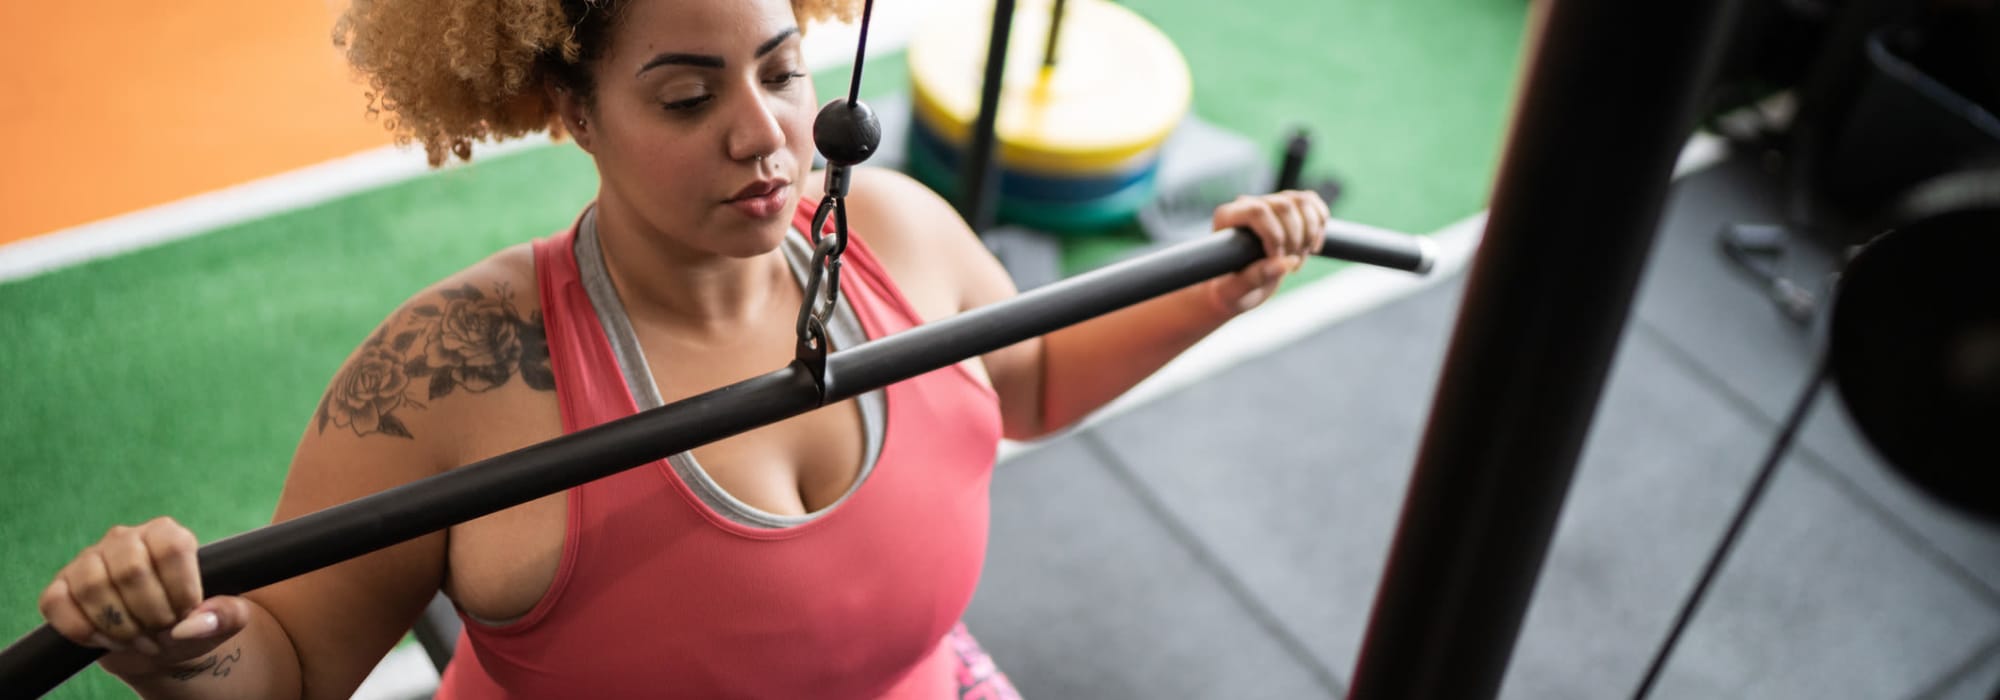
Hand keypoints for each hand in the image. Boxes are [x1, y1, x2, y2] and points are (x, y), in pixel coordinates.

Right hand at [37, 517, 251, 678]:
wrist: (157, 644)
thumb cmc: (191, 623)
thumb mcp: (223, 620)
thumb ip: (226, 615)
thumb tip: (192, 623)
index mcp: (167, 533)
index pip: (172, 548)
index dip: (181, 589)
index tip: (187, 614)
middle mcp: (124, 538)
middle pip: (131, 570)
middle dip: (151, 614)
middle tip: (163, 632)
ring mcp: (87, 561)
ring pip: (92, 586)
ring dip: (120, 626)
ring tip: (140, 640)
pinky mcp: (60, 587)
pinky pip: (57, 603)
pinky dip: (84, 631)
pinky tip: (108, 640)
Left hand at [1205, 190, 1329, 312]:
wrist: (1241, 287)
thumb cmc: (1231, 289)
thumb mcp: (1236, 291)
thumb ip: (1255, 278)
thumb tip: (1285, 264)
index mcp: (1227, 218)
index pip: (1257, 211)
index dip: (1274, 236)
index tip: (1277, 260)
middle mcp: (1248, 204)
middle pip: (1284, 205)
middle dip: (1294, 239)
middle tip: (1290, 266)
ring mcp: (1270, 203)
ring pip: (1301, 201)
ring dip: (1309, 234)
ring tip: (1298, 259)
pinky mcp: (1288, 207)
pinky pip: (1312, 202)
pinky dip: (1319, 225)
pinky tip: (1310, 247)